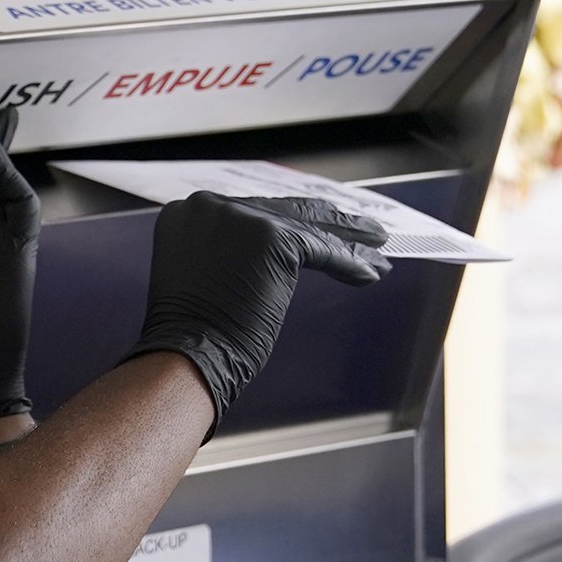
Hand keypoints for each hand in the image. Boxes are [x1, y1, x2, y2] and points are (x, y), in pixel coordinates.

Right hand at [128, 194, 389, 438]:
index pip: (252, 210)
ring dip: (347, 239)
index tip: (314, 225)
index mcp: (187, 211)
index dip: (288, 219)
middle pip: (283, 209)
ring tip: (376, 247)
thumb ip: (226, 252)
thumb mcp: (201, 275)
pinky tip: (369, 272)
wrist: (185, 355)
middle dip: (326, 221)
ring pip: (308, 225)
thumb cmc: (191, 335)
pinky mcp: (273, 237)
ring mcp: (242, 218)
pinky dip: (348, 262)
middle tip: (359, 231)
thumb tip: (265, 254)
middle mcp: (210, 206)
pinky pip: (321, 247)